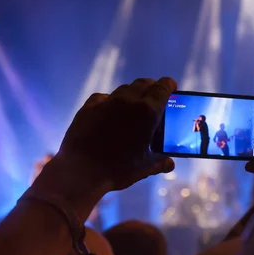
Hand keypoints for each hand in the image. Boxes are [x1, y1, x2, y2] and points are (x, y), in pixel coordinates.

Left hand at [53, 77, 176, 191]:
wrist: (81, 171)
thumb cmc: (118, 169)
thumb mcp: (144, 168)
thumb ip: (160, 162)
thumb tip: (170, 164)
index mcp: (147, 111)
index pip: (162, 88)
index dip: (169, 85)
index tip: (172, 87)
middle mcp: (128, 100)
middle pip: (143, 84)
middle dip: (152, 87)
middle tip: (155, 98)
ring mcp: (106, 102)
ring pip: (124, 89)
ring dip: (132, 94)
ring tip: (133, 106)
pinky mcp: (88, 107)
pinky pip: (104, 97)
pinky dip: (111, 101)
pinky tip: (110, 111)